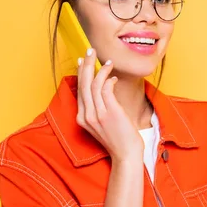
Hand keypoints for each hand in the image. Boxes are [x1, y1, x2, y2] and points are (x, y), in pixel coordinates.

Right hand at [76, 48, 142, 162]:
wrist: (126, 155)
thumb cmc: (119, 139)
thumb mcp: (104, 123)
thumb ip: (100, 108)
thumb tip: (104, 88)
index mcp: (82, 118)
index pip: (79, 91)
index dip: (81, 74)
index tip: (82, 61)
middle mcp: (87, 115)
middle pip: (84, 84)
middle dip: (86, 65)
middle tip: (90, 51)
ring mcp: (98, 114)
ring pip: (94, 85)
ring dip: (100, 70)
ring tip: (108, 61)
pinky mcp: (110, 113)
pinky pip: (106, 90)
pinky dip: (109, 79)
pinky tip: (114, 77)